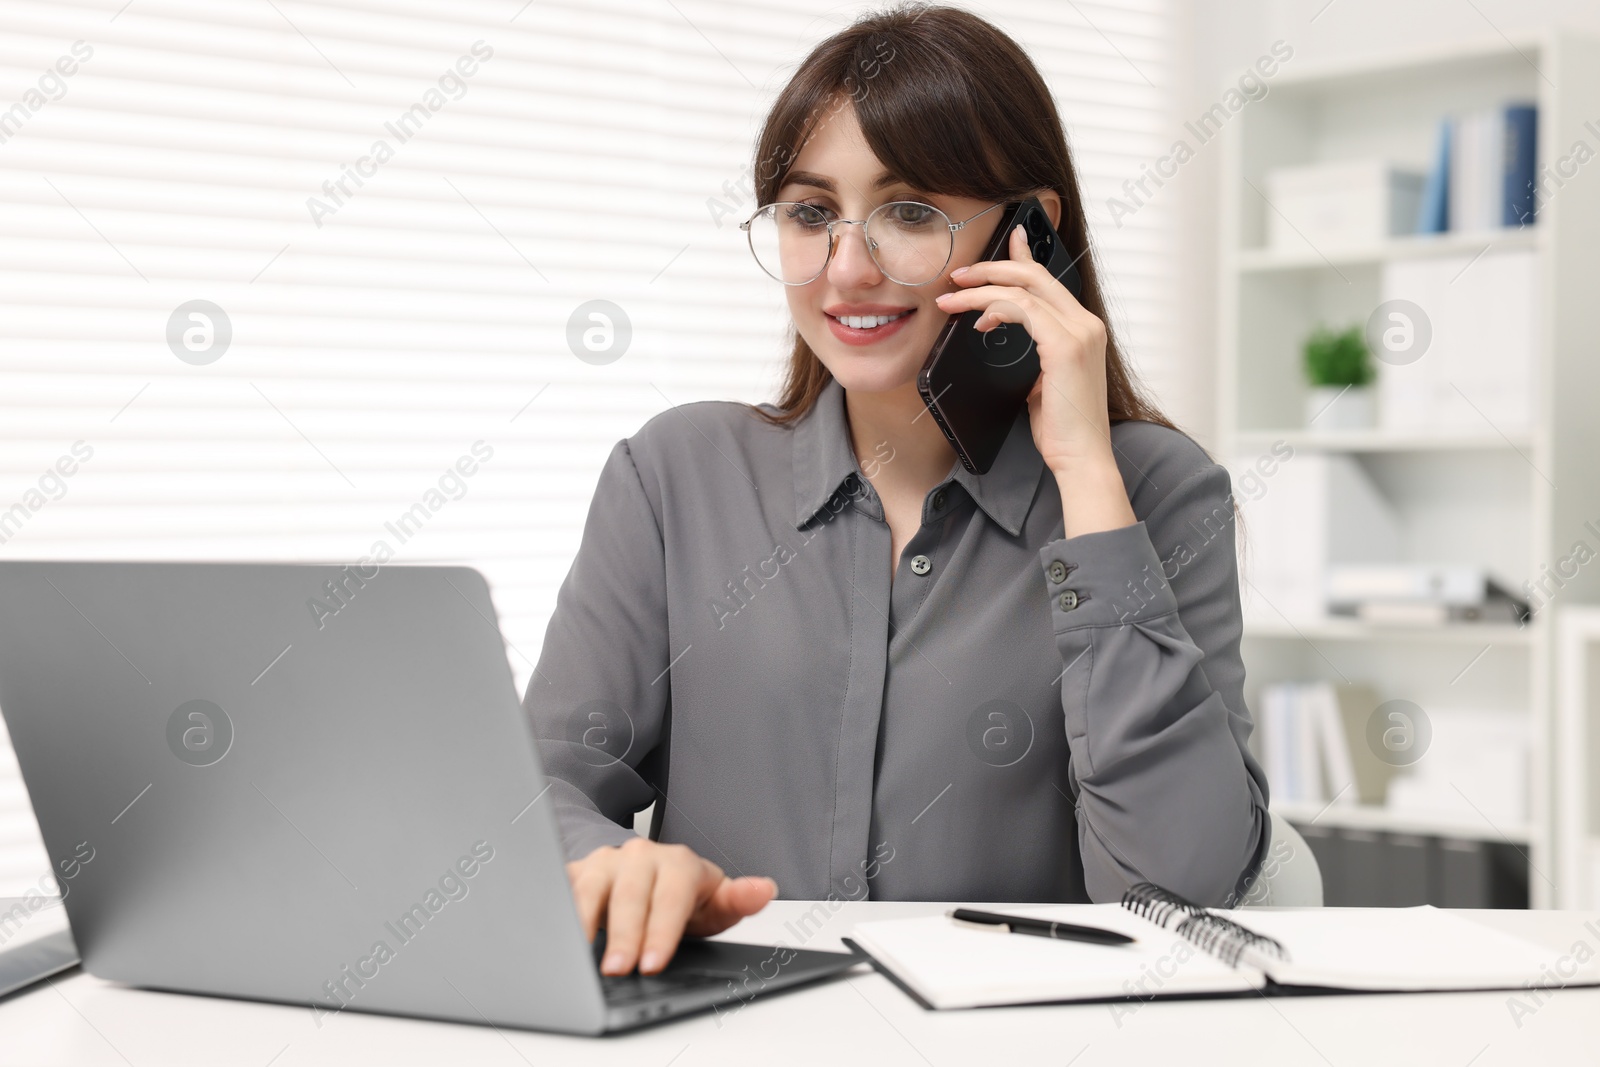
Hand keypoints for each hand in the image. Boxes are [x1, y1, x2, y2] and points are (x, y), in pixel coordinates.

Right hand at [567, 837, 778, 974]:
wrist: (650, 873)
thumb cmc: (685, 895)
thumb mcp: (715, 901)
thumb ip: (739, 900)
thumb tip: (765, 889)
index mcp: (678, 863)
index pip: (670, 897)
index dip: (662, 931)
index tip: (654, 963)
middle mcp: (640, 855)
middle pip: (629, 894)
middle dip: (623, 935)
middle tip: (619, 970)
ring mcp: (605, 861)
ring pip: (592, 888)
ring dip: (585, 923)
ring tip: (584, 958)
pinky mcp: (576, 870)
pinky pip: (563, 888)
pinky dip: (558, 910)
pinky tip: (558, 935)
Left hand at [934, 223, 1113, 476]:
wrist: (1080, 457)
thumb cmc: (1062, 427)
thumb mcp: (1044, 380)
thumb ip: (1036, 352)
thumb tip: (1008, 334)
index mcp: (1083, 328)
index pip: (1049, 282)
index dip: (1025, 257)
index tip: (1007, 239)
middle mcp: (1086, 323)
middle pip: (1036, 276)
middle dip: (993, 268)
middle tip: (960, 273)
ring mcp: (1079, 332)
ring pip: (1024, 290)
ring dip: (982, 290)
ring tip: (953, 298)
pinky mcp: (1065, 346)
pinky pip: (1023, 310)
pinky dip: (995, 308)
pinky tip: (978, 319)